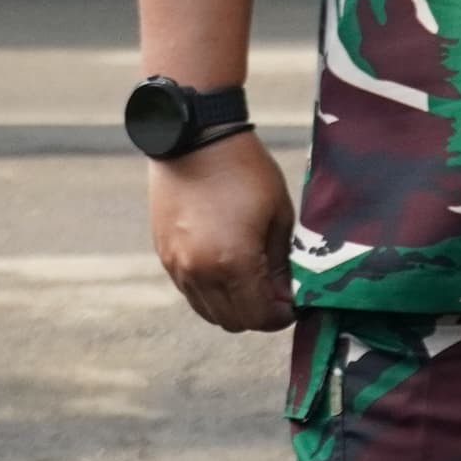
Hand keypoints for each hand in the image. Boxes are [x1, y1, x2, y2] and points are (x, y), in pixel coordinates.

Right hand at [145, 130, 296, 331]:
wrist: (195, 139)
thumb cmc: (245, 171)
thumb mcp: (279, 215)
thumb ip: (281, 262)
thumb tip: (286, 293)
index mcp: (232, 263)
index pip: (259, 317)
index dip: (282, 316)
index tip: (296, 303)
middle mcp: (199, 273)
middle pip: (233, 321)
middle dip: (260, 315)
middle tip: (279, 294)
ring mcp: (177, 266)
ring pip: (208, 312)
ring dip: (234, 307)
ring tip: (255, 283)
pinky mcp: (164, 256)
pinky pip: (191, 293)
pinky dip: (212, 294)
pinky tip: (230, 270)